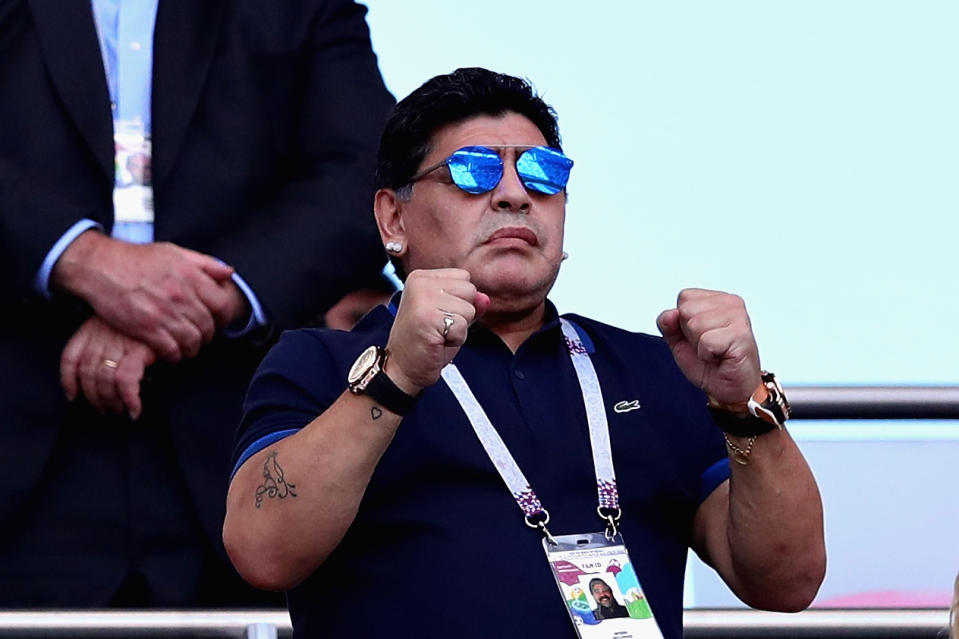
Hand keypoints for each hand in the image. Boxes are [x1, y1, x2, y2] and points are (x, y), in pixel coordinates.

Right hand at [52, 231, 236, 360]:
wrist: (101, 266)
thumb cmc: (137, 258)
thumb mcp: (175, 252)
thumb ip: (205, 263)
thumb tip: (229, 272)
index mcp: (191, 275)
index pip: (222, 305)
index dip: (224, 318)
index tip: (219, 322)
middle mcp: (180, 295)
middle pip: (207, 326)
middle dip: (207, 336)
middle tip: (202, 338)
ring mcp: (163, 312)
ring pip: (192, 341)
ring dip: (192, 348)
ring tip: (188, 348)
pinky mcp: (146, 327)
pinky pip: (170, 350)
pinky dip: (174, 355)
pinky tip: (171, 353)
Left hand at [60, 316, 156, 419]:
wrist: (166, 309)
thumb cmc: (145, 318)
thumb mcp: (117, 323)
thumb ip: (105, 341)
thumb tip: (98, 376)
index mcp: (91, 329)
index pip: (70, 358)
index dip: (68, 381)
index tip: (72, 396)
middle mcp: (100, 336)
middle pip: (87, 373)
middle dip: (93, 398)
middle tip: (104, 410)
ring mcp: (118, 343)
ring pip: (104, 380)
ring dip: (110, 401)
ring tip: (118, 411)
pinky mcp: (138, 350)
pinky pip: (126, 381)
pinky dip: (129, 399)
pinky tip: (134, 409)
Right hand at [384, 269, 489, 393]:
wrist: (402, 367)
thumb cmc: (425, 342)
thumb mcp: (448, 316)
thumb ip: (468, 303)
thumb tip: (484, 298)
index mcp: (421, 277)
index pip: (464, 277)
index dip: (460, 301)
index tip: (439, 315)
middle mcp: (420, 283)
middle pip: (469, 290)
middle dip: (462, 313)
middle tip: (439, 326)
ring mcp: (423, 299)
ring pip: (469, 308)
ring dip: (459, 327)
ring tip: (438, 334)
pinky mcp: (428, 318)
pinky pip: (463, 326)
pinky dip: (456, 339)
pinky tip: (438, 341)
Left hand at [656, 288, 760, 403]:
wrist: (732, 390)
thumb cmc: (711, 365)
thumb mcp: (680, 343)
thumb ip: (669, 325)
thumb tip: (669, 314)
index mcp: (717, 300)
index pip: (684, 297)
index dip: (683, 323)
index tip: (700, 336)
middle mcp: (730, 303)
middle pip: (687, 310)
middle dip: (690, 334)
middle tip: (708, 346)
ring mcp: (738, 317)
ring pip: (695, 324)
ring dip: (700, 345)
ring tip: (715, 352)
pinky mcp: (741, 334)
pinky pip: (707, 341)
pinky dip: (707, 354)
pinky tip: (721, 357)